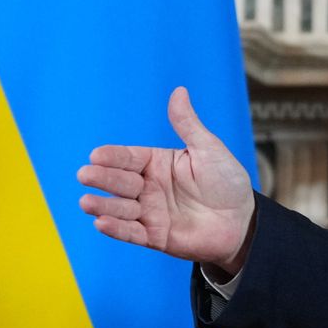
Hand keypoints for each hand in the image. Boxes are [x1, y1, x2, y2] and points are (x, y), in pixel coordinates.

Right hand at [78, 87, 255, 274]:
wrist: (243, 221)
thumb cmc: (227, 182)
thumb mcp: (208, 149)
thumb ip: (188, 124)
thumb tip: (179, 91)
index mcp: (156, 163)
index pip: (129, 157)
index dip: (112, 156)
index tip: (97, 154)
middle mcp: (148, 187)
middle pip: (120, 181)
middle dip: (102, 178)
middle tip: (85, 175)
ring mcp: (150, 212)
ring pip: (121, 208)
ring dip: (103, 205)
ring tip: (86, 202)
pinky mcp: (155, 236)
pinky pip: (132, 233)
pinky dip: (116, 229)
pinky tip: (101, 223)